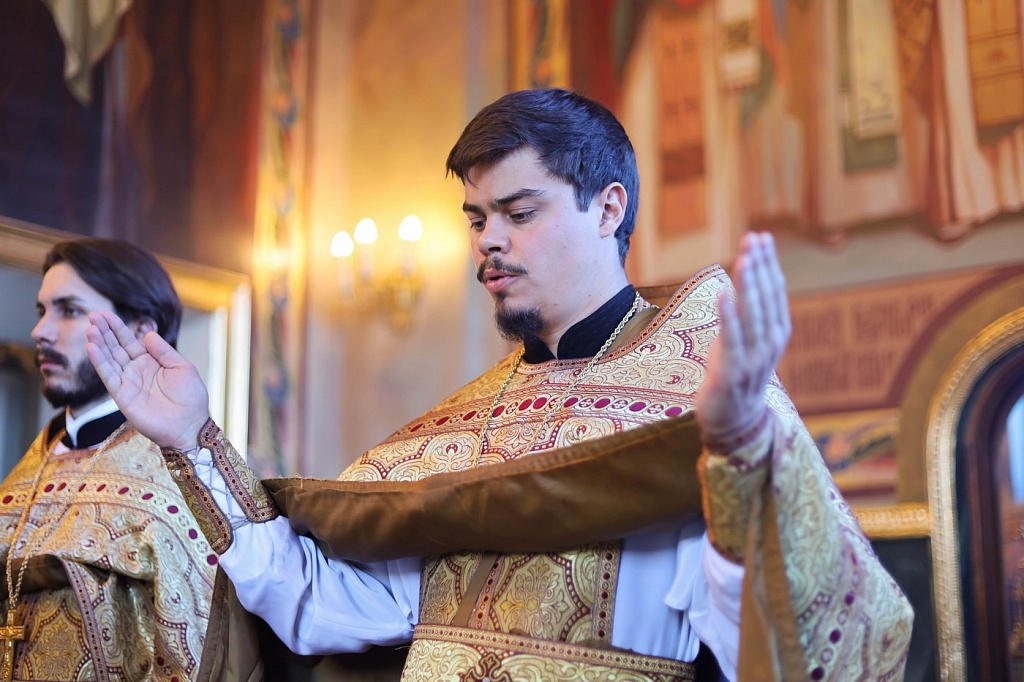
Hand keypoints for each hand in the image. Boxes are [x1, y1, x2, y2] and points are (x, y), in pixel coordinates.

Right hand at [86, 310, 210, 450]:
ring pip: (109, 359)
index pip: (130, 341)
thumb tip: (148, 334)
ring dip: (99, 344)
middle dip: (104, 331)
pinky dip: (99, 362)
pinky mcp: (122, 396)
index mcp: (151, 362)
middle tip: (92, 315)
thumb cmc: (191, 398)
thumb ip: (164, 351)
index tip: (105, 314)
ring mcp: (128, 383)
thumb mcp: (182, 367)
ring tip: (90, 328)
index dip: (117, 327)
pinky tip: (91, 348)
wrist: (190, 425)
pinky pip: (108, 377)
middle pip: (116, 347)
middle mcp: (136, 370)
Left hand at [695, 232, 790, 440]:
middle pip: (766, 297)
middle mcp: (770, 343)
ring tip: (744, 259)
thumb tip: (746, 276)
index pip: (776, 290)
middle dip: (759, 266)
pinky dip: (728, 316)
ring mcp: (754, 358)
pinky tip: (723, 294)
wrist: (734, 419)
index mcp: (777, 332)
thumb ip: (751, 312)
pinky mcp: (732, 371)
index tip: (761, 237)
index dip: (769, 263)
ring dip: (748, 285)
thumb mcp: (748, 339)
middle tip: (753, 238)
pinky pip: (731, 339)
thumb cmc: (737, 372)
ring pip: (752, 315)